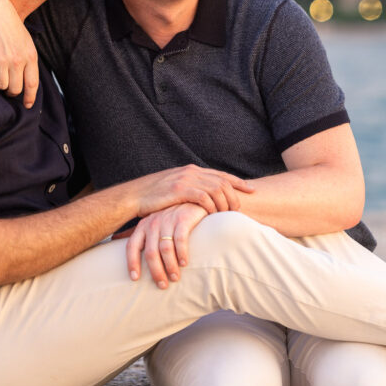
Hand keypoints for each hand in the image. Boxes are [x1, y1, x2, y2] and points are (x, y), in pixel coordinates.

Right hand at [0, 0, 39, 107]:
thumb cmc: (10, 27)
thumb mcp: (26, 42)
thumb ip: (28, 61)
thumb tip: (27, 83)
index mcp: (30, 56)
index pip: (32, 84)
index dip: (30, 97)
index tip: (27, 105)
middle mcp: (17, 60)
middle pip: (15, 89)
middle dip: (11, 92)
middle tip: (8, 88)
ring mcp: (2, 60)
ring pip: (1, 86)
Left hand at [126, 203, 208, 286]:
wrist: (191, 199)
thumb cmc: (170, 215)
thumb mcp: (151, 221)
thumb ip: (136, 232)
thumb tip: (114, 240)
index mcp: (143, 225)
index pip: (132, 246)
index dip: (132, 263)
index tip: (135, 278)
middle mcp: (153, 222)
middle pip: (151, 252)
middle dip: (156, 271)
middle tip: (162, 285)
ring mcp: (168, 220)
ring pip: (166, 248)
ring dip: (170, 266)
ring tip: (175, 278)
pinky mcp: (183, 219)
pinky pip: (180, 240)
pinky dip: (182, 253)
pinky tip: (184, 263)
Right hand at [129, 164, 253, 216]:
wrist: (134, 196)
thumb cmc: (154, 197)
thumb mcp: (175, 189)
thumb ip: (190, 190)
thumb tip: (204, 199)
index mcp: (192, 170)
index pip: (221, 175)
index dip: (238, 182)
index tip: (251, 190)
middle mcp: (191, 172)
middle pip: (222, 181)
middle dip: (234, 195)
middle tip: (239, 209)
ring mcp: (185, 179)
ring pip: (216, 188)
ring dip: (225, 202)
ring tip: (228, 215)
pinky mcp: (179, 189)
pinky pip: (203, 196)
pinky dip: (212, 206)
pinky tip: (214, 214)